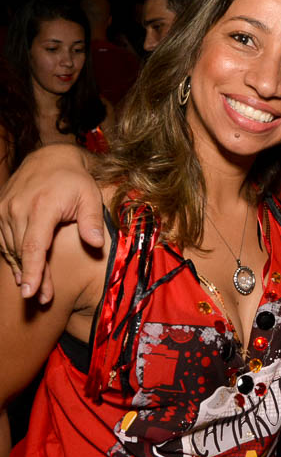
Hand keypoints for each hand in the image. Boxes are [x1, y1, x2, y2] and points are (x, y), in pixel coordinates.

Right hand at [0, 144, 102, 302]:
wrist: (52, 157)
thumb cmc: (75, 180)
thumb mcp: (90, 196)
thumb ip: (92, 221)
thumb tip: (96, 244)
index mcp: (41, 207)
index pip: (33, 246)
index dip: (33, 271)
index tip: (31, 292)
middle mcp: (18, 209)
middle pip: (22, 252)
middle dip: (31, 277)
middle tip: (40, 299)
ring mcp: (5, 210)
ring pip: (10, 248)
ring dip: (21, 270)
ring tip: (33, 291)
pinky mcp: (1, 211)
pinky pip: (3, 240)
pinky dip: (12, 257)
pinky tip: (21, 272)